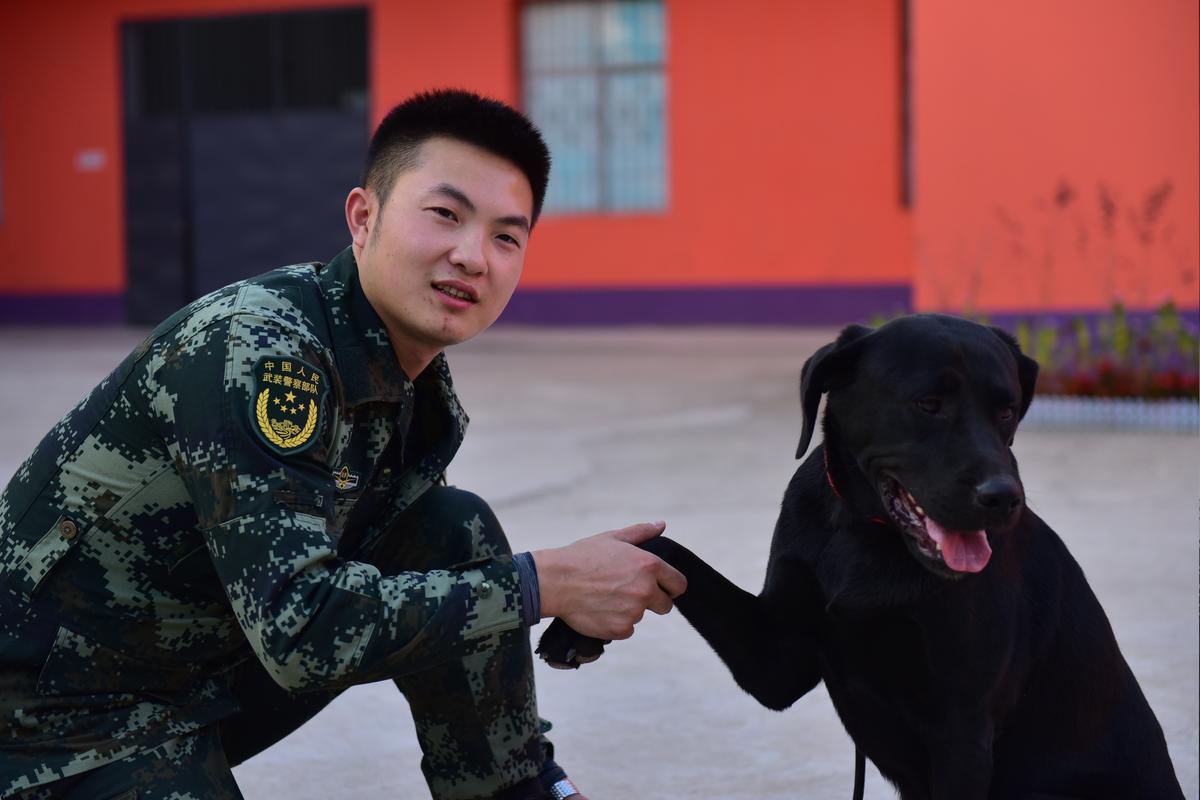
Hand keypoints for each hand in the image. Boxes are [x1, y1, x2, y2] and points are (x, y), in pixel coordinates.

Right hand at [532, 521, 686, 639]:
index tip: (660, 587)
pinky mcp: (620, 630)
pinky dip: (616, 623)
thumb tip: (661, 525)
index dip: (670, 586)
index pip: (679, 585)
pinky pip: (626, 629)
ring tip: (605, 597)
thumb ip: (642, 532)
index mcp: (649, 566)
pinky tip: (600, 609)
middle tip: (627, 592)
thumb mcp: (613, 538)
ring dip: (629, 610)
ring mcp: (634, 612)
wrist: (555, 581)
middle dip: (652, 601)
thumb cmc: (582, 557)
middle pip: (665, 605)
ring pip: (641, 616)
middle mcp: (646, 590)